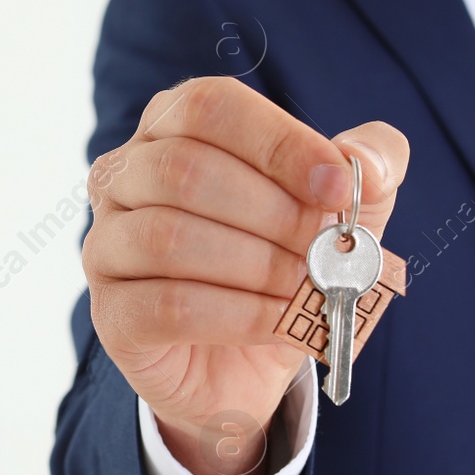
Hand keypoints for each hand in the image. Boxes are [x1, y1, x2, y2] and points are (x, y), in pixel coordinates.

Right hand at [83, 77, 408, 474]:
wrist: (244, 368)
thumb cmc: (283, 265)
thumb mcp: (343, 208)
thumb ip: (370, 165)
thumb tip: (364, 167)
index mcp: (170, 128)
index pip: (209, 107)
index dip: (278, 143)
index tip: (337, 188)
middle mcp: (122, 177)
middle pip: (185, 169)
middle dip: (273, 214)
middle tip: (322, 251)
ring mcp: (105, 246)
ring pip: (170, 237)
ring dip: (256, 266)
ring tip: (303, 287)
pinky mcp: (111, 315)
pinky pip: (168, 305)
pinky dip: (239, 315)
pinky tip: (278, 322)